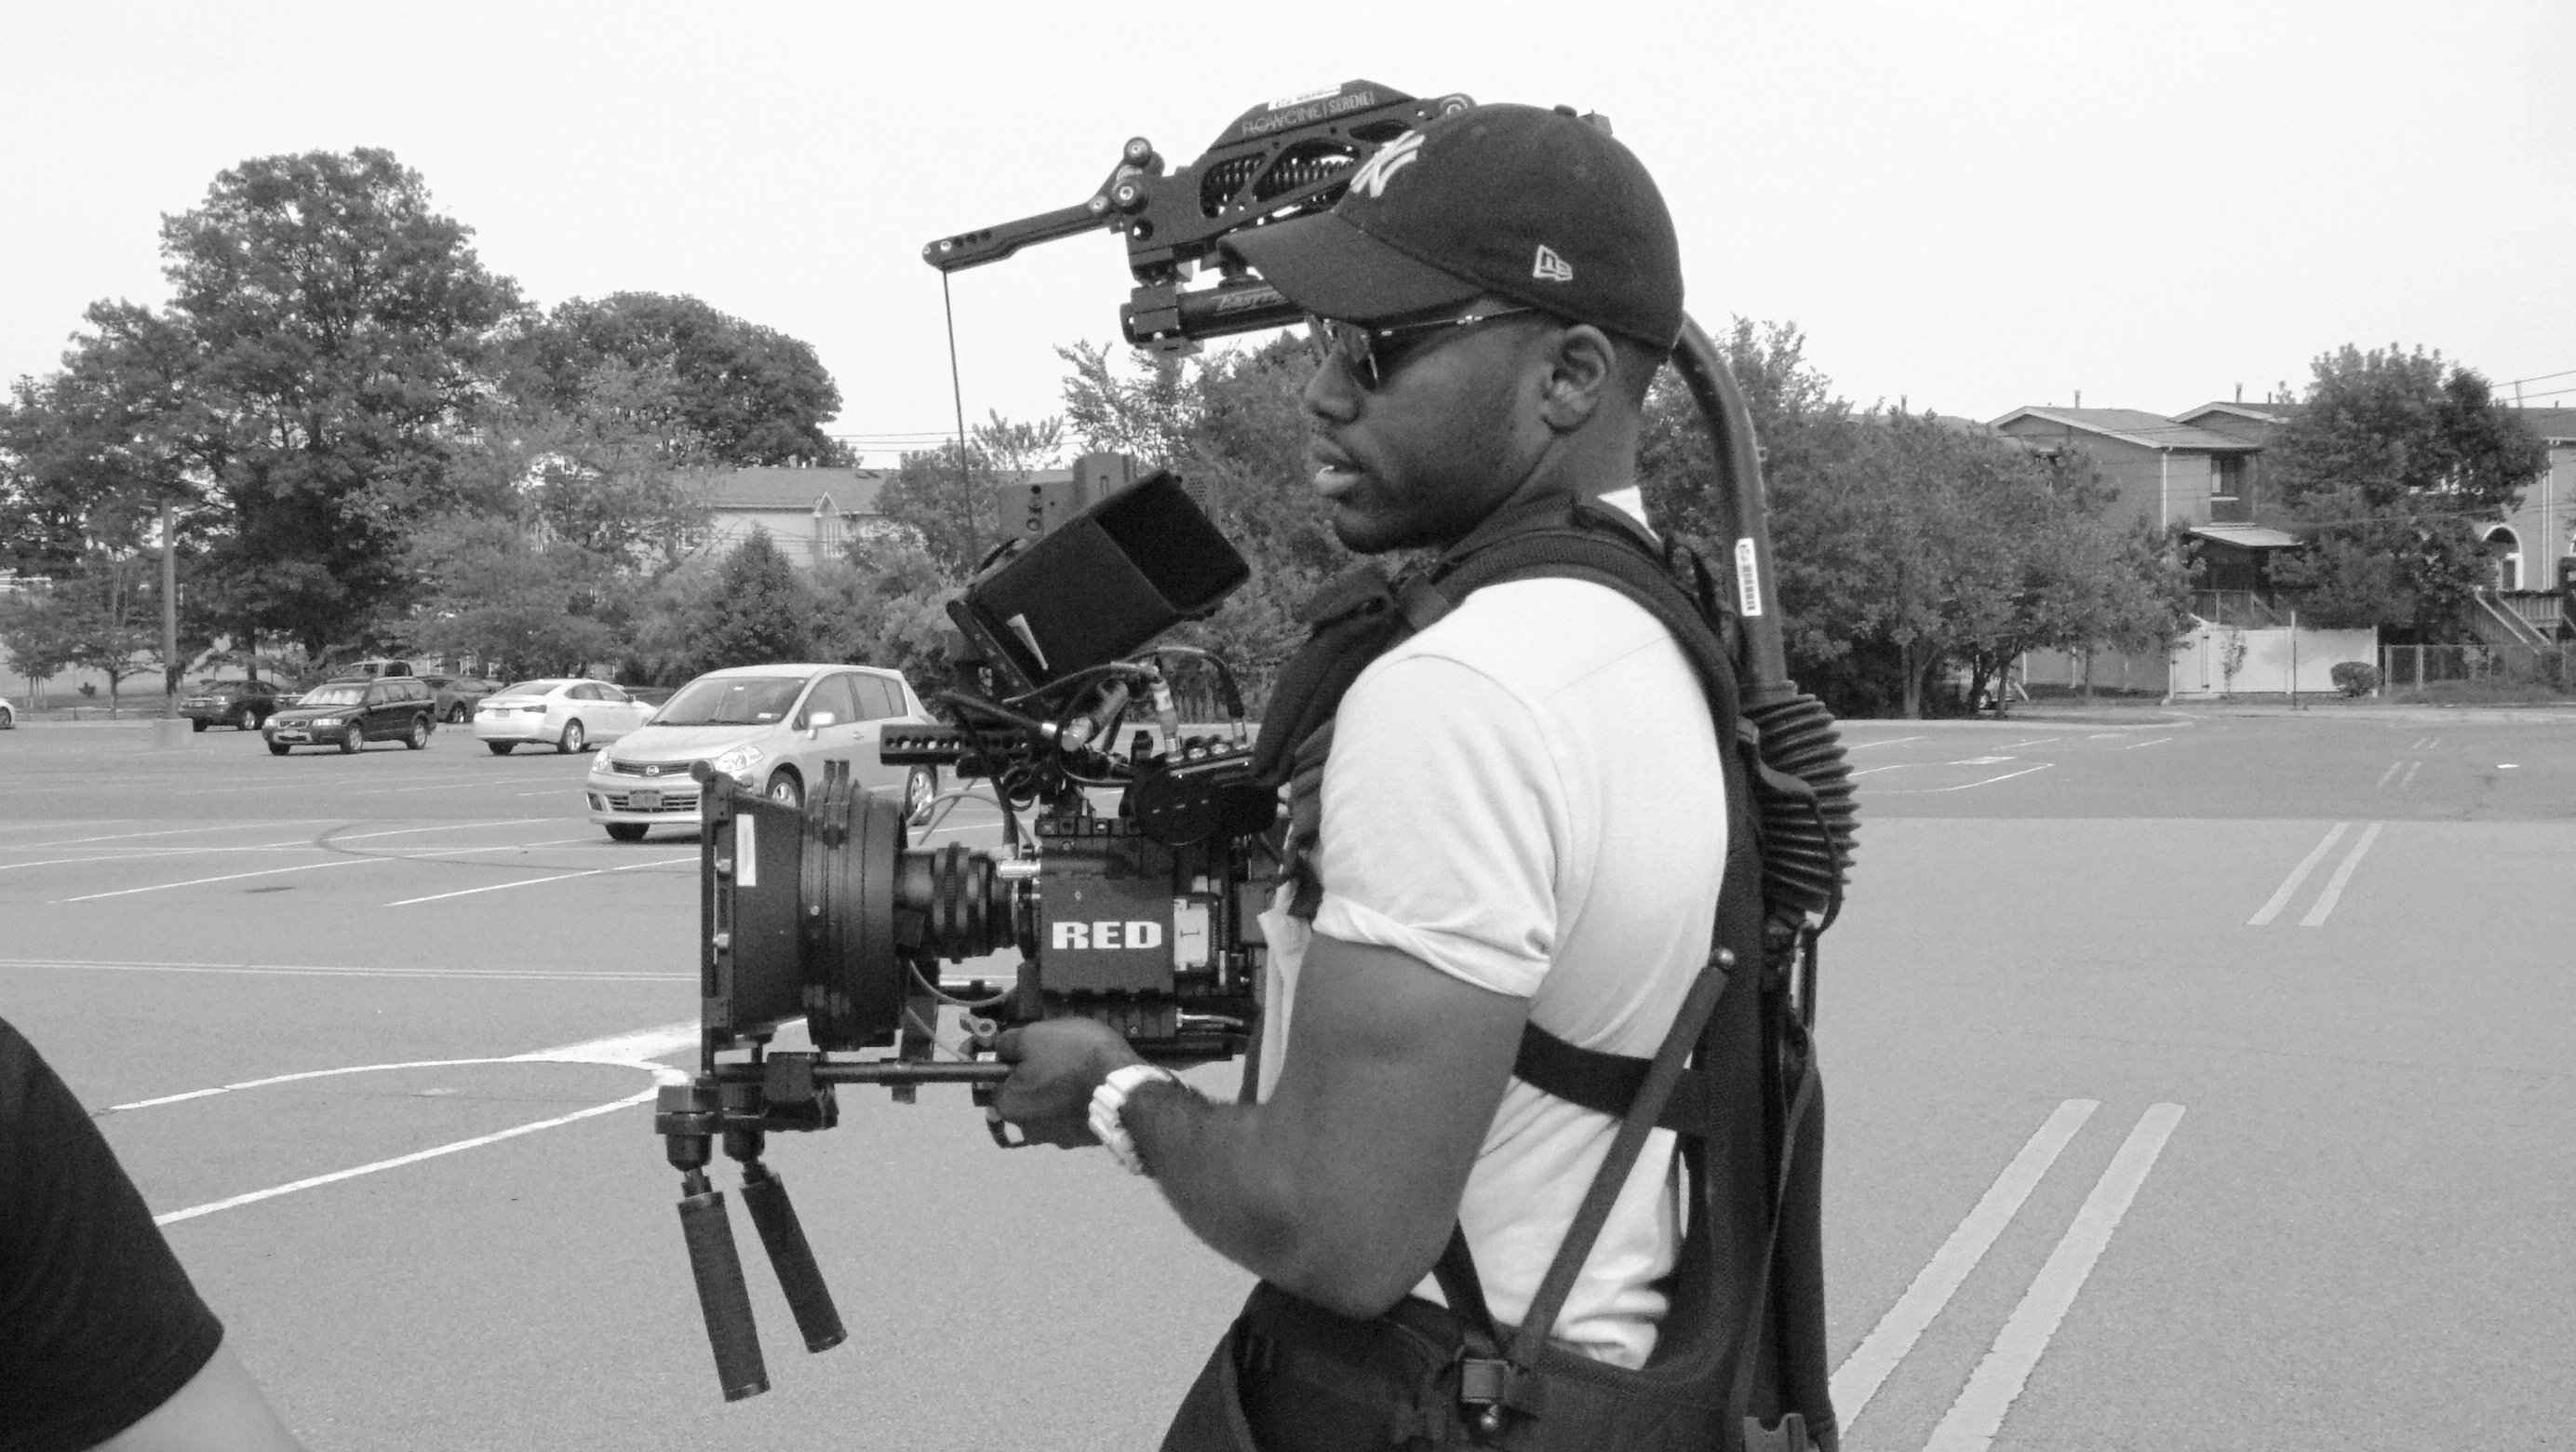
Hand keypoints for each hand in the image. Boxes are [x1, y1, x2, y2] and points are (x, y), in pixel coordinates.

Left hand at [990, 1018, 1143, 1147]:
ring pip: (1050, 1108)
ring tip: (1081, 1071)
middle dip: (1037, 1080)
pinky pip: (1073, 1116)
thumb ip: (1009, 1043)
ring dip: (1059, 1093)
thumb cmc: (1073, 1057)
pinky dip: (1078, 1103)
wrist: (1124, 1088)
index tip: (1031, 1051)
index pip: (997, 1083)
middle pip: (1025, 1098)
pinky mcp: (1082, 1140)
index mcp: (1009, 1105)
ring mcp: (1057, 1138)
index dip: (1011, 1063)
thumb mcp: (1035, 1034)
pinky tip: (1093, 1087)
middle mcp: (1027, 1129)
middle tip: (1059, 1057)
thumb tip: (999, 1048)